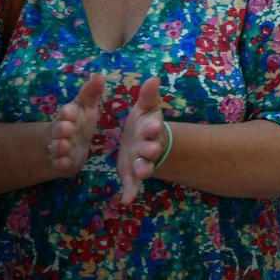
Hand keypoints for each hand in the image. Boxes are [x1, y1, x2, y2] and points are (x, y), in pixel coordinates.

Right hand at [45, 73, 105, 177]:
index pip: (66, 112)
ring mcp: (60, 147)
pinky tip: (64, 164)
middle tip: (66, 127)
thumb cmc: (79, 121)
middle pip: (59, 129)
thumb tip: (100, 75)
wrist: (68, 144)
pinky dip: (61, 163)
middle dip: (61, 129)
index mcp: (68, 116)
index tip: (70, 110)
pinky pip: (60, 164)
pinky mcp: (62, 162)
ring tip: (65, 145)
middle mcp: (61, 131)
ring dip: (60, 146)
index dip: (68, 112)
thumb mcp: (86, 106)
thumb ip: (91, 92)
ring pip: (58, 147)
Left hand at [116, 77, 165, 204]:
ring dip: (143, 170)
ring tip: (141, 174)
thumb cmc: (144, 123)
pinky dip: (130, 192)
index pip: (153, 128)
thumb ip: (148, 96)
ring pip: (144, 167)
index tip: (153, 125)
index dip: (153, 128)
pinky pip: (132, 185)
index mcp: (150, 130)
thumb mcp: (145, 108)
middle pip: (151, 149)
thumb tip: (153, 78)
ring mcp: (141, 162)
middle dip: (150, 150)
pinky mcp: (132, 174)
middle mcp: (149, 147)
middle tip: (150, 150)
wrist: (144, 142)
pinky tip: (125, 200)